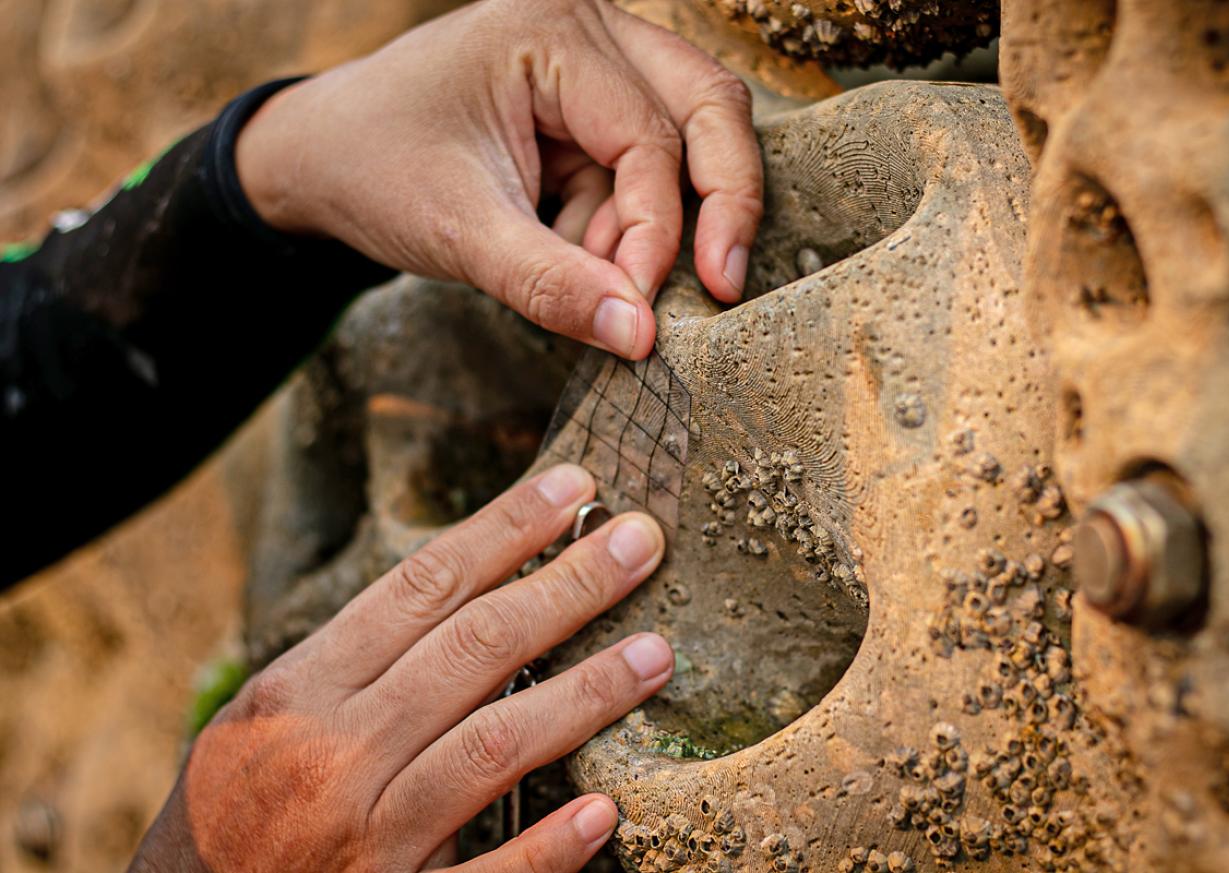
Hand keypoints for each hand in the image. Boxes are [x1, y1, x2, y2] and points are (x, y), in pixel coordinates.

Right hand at [129, 465, 671, 872]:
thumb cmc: (232, 810)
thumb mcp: (262, 720)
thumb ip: (354, 666)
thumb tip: (469, 593)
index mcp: (300, 691)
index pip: (422, 587)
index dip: (505, 529)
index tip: (572, 486)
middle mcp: (333, 754)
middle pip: (474, 649)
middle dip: (567, 586)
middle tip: (641, 542)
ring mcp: (366, 839)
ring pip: (492, 747)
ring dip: (584, 694)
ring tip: (656, 652)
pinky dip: (546, 847)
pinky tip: (604, 811)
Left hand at [236, 0, 763, 359]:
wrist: (321, 160)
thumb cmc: (375, 170)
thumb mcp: (460, 233)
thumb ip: (549, 284)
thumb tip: (639, 338)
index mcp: (550, 30)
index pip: (648, 135)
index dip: (658, 229)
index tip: (643, 309)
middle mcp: (589, 26)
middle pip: (706, 107)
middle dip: (717, 203)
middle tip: (720, 285)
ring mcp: (598, 60)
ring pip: (692, 134)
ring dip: (659, 219)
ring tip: (600, 272)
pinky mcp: (593, 104)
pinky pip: (646, 166)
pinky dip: (625, 222)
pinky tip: (573, 248)